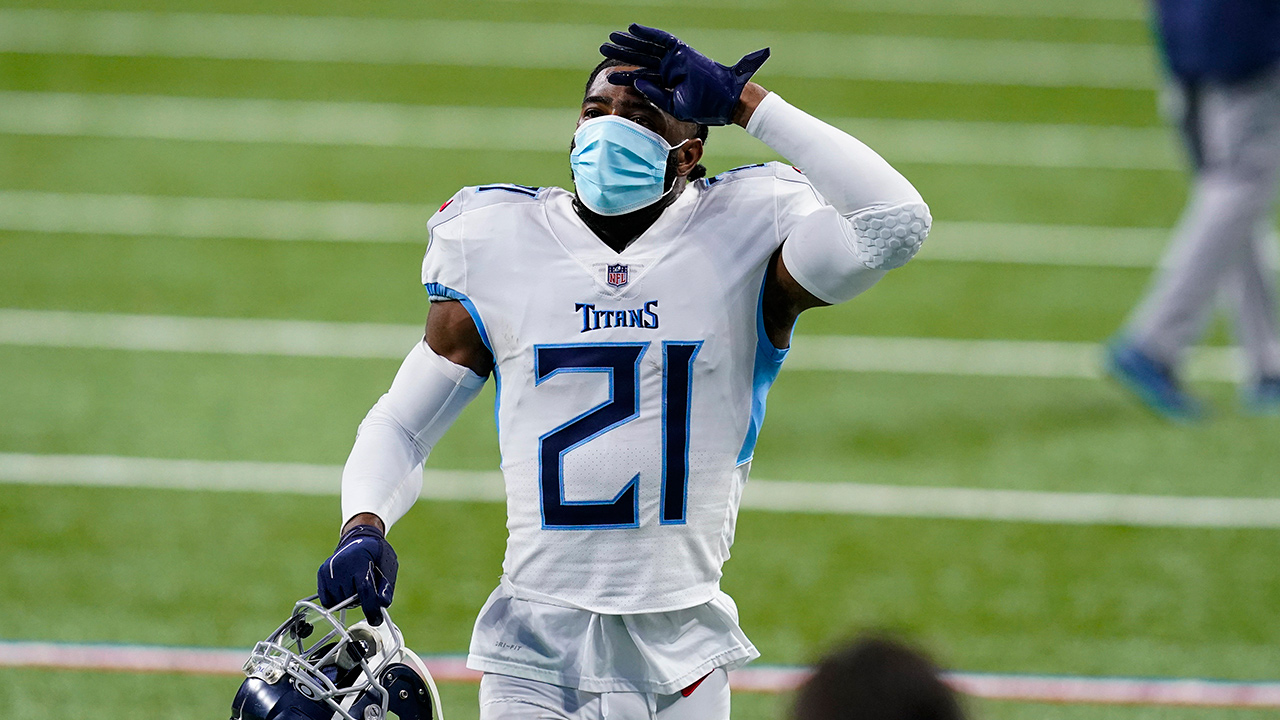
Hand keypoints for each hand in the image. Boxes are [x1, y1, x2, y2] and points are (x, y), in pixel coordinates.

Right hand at [317, 524, 397, 625]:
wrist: (359, 538)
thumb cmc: (376, 553)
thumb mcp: (388, 566)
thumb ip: (386, 586)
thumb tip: (382, 605)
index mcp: (360, 562)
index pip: (364, 591)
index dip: (371, 609)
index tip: (376, 620)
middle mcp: (341, 566)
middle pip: (351, 598)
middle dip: (361, 600)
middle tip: (366, 588)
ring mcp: (329, 570)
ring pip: (338, 602)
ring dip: (348, 600)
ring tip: (355, 585)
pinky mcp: (321, 574)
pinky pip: (327, 600)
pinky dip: (336, 600)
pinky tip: (345, 589)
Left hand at [600, 24, 768, 125]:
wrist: (725, 102)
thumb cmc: (703, 107)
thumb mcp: (674, 106)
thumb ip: (655, 95)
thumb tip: (637, 82)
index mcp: (667, 83)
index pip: (642, 77)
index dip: (625, 75)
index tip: (609, 76)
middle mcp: (669, 68)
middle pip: (641, 58)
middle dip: (622, 53)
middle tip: (603, 49)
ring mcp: (675, 59)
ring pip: (647, 47)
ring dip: (630, 42)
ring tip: (612, 38)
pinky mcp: (682, 51)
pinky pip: (662, 39)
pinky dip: (647, 33)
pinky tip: (632, 28)